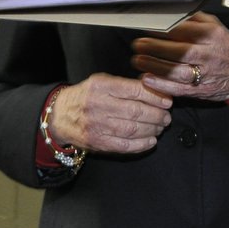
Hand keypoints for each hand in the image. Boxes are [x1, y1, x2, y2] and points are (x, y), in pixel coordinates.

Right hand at [45, 74, 172, 154]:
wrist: (60, 116)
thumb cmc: (87, 96)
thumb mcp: (102, 82)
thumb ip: (125, 85)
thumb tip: (155, 89)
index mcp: (101, 86)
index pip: (134, 90)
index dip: (155, 96)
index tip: (167, 100)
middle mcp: (98, 105)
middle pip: (136, 111)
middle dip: (157, 114)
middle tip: (166, 116)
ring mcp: (97, 125)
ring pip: (132, 129)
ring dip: (152, 129)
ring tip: (161, 126)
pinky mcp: (97, 142)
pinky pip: (124, 145)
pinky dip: (142, 144)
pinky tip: (151, 140)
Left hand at [131, 11, 228, 103]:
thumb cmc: (227, 47)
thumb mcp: (217, 27)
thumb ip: (195, 19)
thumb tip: (170, 9)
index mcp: (212, 35)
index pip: (183, 30)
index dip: (161, 29)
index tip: (145, 27)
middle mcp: (209, 54)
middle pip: (178, 51)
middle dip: (154, 47)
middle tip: (137, 44)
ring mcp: (205, 74)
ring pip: (176, 71)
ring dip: (154, 65)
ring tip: (137, 60)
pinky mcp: (201, 90)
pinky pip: (179, 89)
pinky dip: (161, 85)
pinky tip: (147, 78)